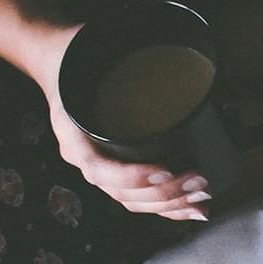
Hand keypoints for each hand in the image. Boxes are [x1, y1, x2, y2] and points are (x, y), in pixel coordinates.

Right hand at [28, 24, 212, 220]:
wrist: (59, 59)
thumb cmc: (81, 55)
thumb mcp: (94, 52)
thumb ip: (132, 56)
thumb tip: (186, 54)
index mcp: (73, 134)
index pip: (99, 168)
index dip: (134, 176)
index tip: (167, 169)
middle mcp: (83, 157)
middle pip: (122, 193)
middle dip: (165, 193)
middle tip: (200, 180)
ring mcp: (98, 166)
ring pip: (132, 202)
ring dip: (170, 205)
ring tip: (203, 199)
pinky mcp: (115, 168)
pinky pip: (138, 200)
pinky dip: (166, 208)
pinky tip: (193, 211)